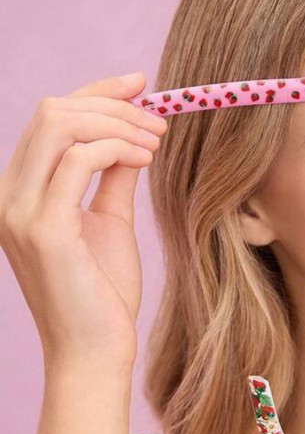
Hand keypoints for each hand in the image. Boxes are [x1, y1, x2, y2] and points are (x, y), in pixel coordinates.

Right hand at [0, 72, 166, 367]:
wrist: (95, 351)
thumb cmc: (102, 292)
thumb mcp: (109, 220)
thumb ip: (114, 176)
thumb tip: (133, 133)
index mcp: (21, 191)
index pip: (51, 119)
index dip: (96, 91)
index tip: (140, 83)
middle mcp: (8, 195)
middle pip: (53, 111)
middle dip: (112, 105)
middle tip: (159, 122)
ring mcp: (19, 211)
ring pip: (60, 124)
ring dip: (119, 123)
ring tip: (158, 143)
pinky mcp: (42, 229)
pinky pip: (77, 160)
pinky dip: (117, 148)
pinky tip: (146, 159)